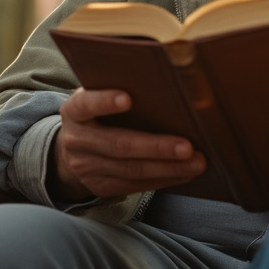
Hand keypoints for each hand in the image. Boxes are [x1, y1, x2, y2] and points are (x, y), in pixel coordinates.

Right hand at [52, 88, 205, 201]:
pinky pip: (135, 185)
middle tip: (187, 147)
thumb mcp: (97, 96)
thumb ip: (119, 88)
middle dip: (156, 147)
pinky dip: (164, 179)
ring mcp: (87, 166)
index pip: (87, 104)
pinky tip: (184, 173)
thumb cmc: (98, 113)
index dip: (105, 102)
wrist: (72, 149)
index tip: (128, 99)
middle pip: (119, 145)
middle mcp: (77, 140)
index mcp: (75, 111)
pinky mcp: (100, 186)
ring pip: (131, 170)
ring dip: (168, 168)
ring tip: (196, 163)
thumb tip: (166, 82)